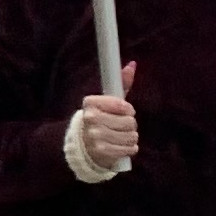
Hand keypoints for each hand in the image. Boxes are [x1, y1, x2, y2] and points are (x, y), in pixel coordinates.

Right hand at [63, 61, 141, 180]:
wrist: (83, 147)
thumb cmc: (100, 120)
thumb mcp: (108, 101)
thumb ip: (121, 83)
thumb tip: (133, 64)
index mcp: (90, 103)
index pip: (123, 105)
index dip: (127, 109)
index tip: (122, 112)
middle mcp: (90, 118)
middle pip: (129, 121)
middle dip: (129, 125)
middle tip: (119, 126)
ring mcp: (95, 136)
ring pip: (131, 135)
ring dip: (130, 138)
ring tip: (120, 137)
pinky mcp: (102, 151)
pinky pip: (129, 149)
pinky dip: (129, 149)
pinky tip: (120, 147)